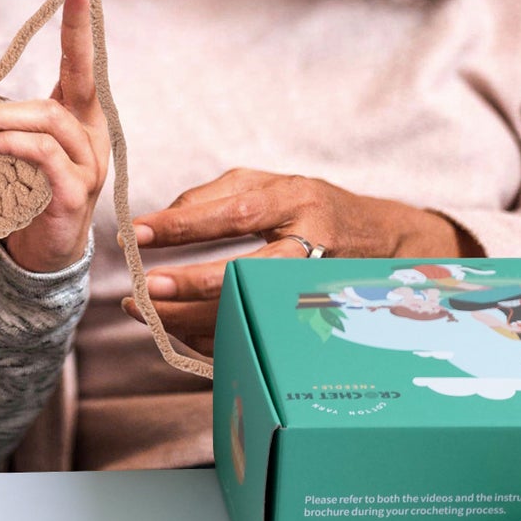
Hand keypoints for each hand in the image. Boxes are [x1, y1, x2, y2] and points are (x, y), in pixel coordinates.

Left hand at [0, 0, 108, 272]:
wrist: (41, 257)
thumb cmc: (25, 197)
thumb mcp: (15, 152)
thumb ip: (3, 122)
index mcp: (79, 119)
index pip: (82, 64)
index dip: (80, 26)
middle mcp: (91, 137)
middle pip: (74, 84)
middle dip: (51, 53)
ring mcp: (88, 166)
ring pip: (48, 123)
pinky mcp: (73, 195)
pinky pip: (42, 158)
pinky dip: (7, 146)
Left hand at [121, 168, 470, 355]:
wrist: (384, 244)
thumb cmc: (313, 208)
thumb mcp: (271, 184)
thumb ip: (215, 195)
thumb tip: (163, 218)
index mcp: (296, 202)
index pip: (232, 214)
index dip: (182, 225)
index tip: (136, 232)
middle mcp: (310, 245)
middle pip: (246, 271)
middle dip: (190, 284)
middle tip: (143, 289)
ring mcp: (312, 288)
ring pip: (247, 312)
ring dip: (191, 318)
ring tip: (143, 310)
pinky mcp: (310, 321)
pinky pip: (253, 335)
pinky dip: (210, 336)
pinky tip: (177, 326)